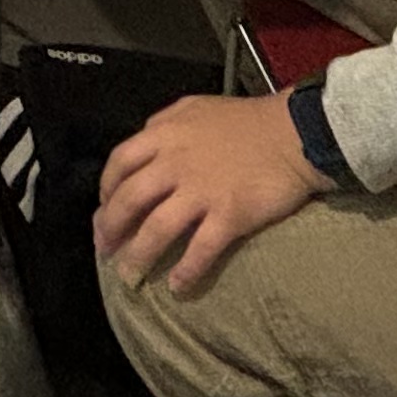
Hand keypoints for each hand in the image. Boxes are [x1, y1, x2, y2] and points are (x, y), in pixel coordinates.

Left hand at [94, 95, 327, 292]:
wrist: (292, 133)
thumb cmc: (244, 121)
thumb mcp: (194, 109)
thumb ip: (164, 124)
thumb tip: (144, 141)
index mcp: (164, 135)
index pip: (119, 163)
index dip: (106, 190)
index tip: (104, 210)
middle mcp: (175, 163)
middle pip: (130, 200)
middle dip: (111, 228)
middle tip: (105, 250)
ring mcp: (201, 191)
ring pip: (157, 229)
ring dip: (139, 256)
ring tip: (129, 277)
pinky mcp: (229, 215)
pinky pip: (200, 249)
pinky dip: (186, 271)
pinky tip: (177, 287)